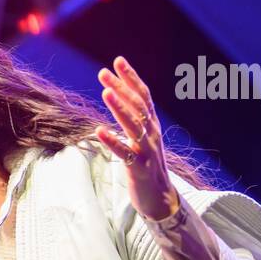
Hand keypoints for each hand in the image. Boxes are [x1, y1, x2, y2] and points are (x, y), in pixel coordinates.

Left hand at [95, 56, 179, 220]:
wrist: (160, 198)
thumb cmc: (147, 164)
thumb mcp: (142, 138)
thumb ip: (134, 118)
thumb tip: (119, 96)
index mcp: (152, 125)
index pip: (144, 96)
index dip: (131, 78)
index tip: (118, 61)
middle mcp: (152, 134)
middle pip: (138, 106)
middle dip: (121, 88)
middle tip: (103, 73)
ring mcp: (147, 151)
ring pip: (134, 126)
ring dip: (120, 109)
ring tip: (105, 93)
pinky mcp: (139, 168)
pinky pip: (125, 153)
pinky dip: (113, 141)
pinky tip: (99, 131)